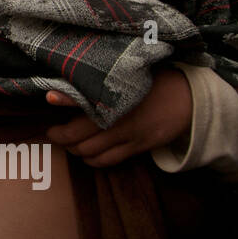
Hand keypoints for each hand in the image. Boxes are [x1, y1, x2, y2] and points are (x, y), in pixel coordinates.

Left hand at [44, 68, 192, 166]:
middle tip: (56, 134)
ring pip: (92, 154)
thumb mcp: (118, 77)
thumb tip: (51, 94)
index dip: (59, 131)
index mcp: (109, 101)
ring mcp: (130, 136)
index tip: (49, 129)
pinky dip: (94, 161)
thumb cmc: (148, 79)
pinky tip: (89, 154)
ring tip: (70, 143)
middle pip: (80, 142)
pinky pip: (110, 160)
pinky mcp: (140, 146)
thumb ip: (85, 87)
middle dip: (63, 141)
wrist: (187, 94)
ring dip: (76, 152)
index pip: (75, 122)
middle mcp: (118, 121)